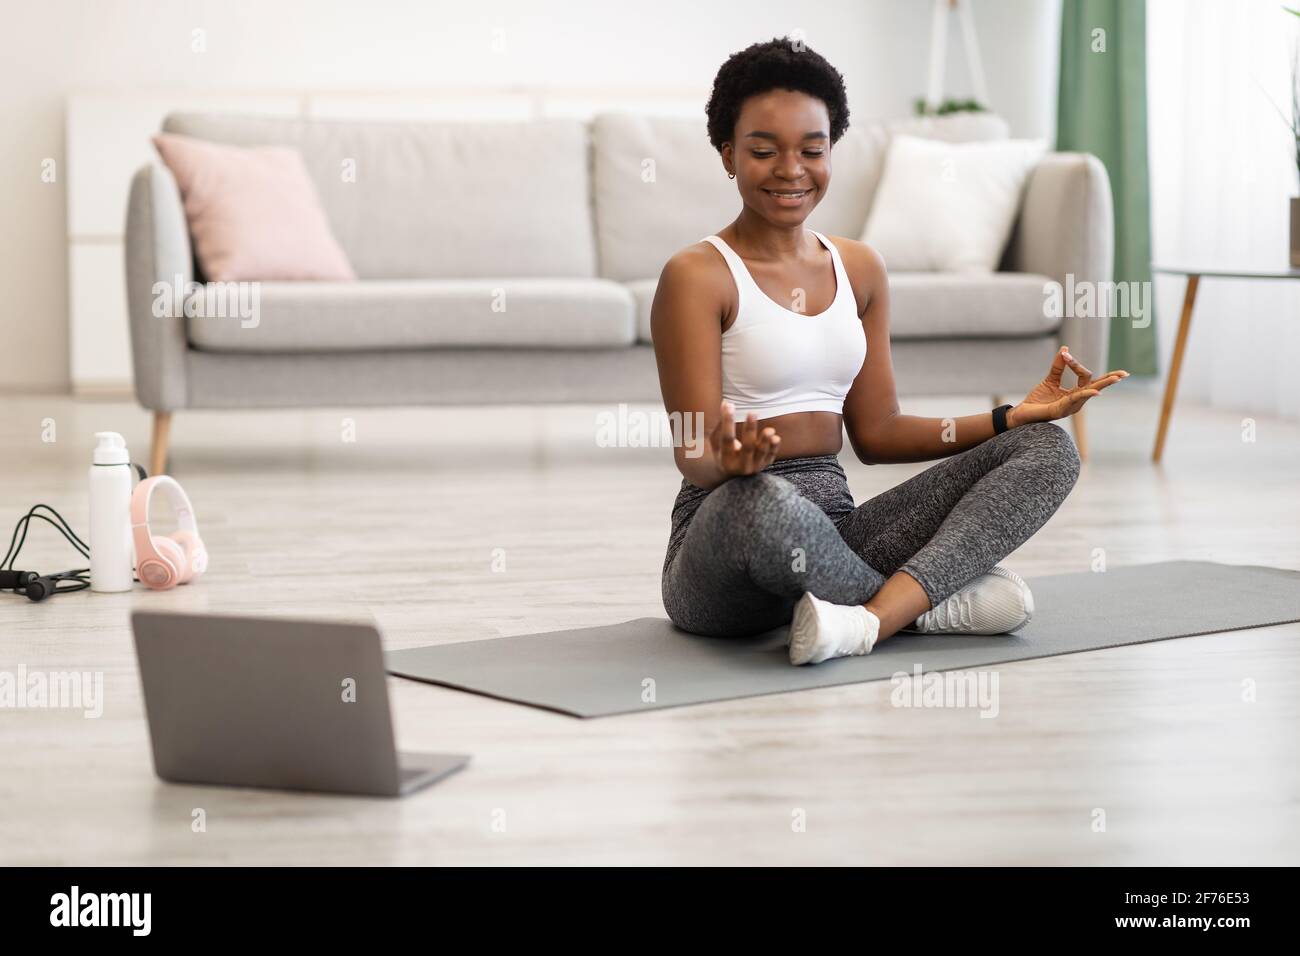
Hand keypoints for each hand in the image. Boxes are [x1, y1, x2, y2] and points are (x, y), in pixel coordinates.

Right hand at [709, 400, 780, 475]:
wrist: (732, 472)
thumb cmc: (723, 451)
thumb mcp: (717, 441)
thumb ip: (721, 424)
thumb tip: (727, 403)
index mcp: (725, 459)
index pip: (726, 439)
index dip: (727, 422)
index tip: (730, 406)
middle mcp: (740, 465)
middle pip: (746, 448)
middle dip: (749, 430)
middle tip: (752, 413)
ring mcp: (754, 466)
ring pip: (761, 453)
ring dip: (765, 441)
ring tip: (770, 430)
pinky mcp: (765, 464)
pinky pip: (771, 455)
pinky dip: (774, 447)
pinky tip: (776, 438)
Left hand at [1009, 345, 1128, 426]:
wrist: (1022, 413)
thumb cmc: (1037, 400)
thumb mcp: (1050, 379)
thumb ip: (1058, 366)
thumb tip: (1065, 348)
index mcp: (1075, 393)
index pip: (1084, 376)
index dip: (1076, 363)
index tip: (1065, 353)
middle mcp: (1076, 401)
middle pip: (1096, 387)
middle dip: (1110, 379)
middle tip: (1124, 373)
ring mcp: (1070, 406)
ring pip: (1089, 392)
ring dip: (1103, 384)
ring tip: (1117, 378)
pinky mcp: (1060, 410)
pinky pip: (1075, 399)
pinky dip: (1085, 394)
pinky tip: (1096, 392)